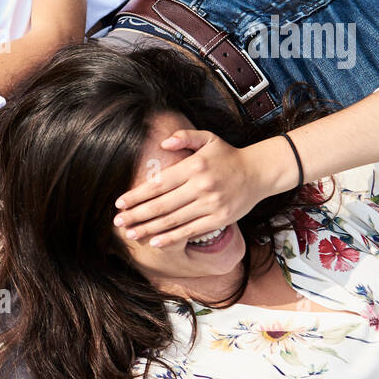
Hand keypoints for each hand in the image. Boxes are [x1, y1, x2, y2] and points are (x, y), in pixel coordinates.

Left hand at [114, 131, 286, 247]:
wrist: (260, 172)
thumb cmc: (228, 155)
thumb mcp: (208, 138)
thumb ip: (184, 137)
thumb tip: (162, 143)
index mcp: (194, 166)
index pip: (158, 184)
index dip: (137, 195)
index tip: (120, 203)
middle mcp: (201, 186)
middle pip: (162, 204)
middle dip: (137, 215)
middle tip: (118, 222)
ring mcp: (211, 204)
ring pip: (173, 220)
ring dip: (149, 229)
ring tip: (131, 233)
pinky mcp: (219, 219)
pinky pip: (190, 231)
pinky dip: (171, 238)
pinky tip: (155, 241)